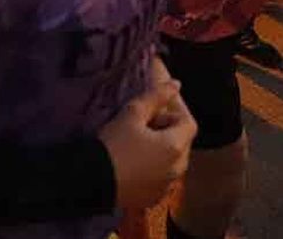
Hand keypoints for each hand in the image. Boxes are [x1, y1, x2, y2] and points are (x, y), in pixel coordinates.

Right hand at [98, 77, 195, 210]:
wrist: (94, 182)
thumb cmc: (115, 144)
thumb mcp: (132, 114)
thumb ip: (156, 96)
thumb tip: (176, 85)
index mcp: (177, 147)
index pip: (188, 122)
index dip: (173, 111)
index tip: (154, 108)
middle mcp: (178, 168)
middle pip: (182, 141)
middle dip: (167, 128)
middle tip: (144, 121)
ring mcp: (167, 186)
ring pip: (172, 159)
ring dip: (161, 147)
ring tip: (137, 140)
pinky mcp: (154, 197)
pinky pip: (161, 176)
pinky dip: (154, 166)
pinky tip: (134, 161)